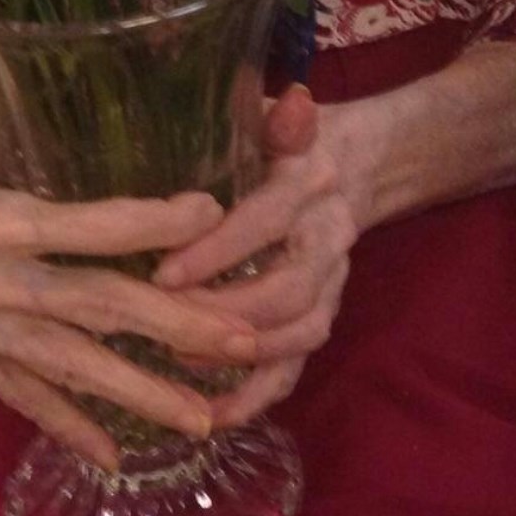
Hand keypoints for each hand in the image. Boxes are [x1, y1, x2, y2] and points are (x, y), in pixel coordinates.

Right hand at [0, 77, 259, 471]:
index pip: (75, 223)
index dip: (142, 221)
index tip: (207, 211)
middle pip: (95, 308)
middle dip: (173, 326)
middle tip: (245, 341)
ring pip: (71, 365)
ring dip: (141, 392)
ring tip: (207, 418)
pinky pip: (21, 392)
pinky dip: (66, 422)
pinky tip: (115, 454)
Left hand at [152, 86, 357, 426]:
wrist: (354, 164)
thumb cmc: (286, 137)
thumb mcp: (271, 113)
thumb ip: (276, 115)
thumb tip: (292, 101)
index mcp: (308, 181)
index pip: (265, 221)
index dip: (217, 250)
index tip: (162, 273)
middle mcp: (327, 238)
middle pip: (286, 290)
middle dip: (223, 313)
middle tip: (161, 323)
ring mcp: (331, 284)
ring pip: (297, 333)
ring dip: (240, 357)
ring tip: (177, 362)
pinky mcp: (323, 315)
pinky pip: (297, 365)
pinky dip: (258, 395)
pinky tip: (212, 414)